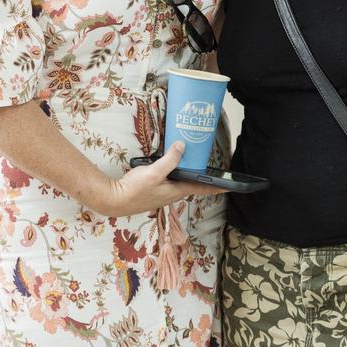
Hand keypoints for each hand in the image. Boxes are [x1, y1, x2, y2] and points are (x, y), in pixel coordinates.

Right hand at [91, 142, 227, 216]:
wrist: (115, 200)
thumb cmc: (135, 190)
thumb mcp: (153, 172)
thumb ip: (169, 160)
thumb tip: (182, 145)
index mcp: (176, 191)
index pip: (201, 188)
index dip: (217, 186)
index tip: (230, 185)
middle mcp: (173, 193)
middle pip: (193, 184)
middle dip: (205, 178)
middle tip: (215, 170)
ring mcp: (164, 192)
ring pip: (182, 182)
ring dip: (190, 175)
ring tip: (197, 164)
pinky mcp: (155, 188)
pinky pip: (171, 179)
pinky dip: (177, 172)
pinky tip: (173, 164)